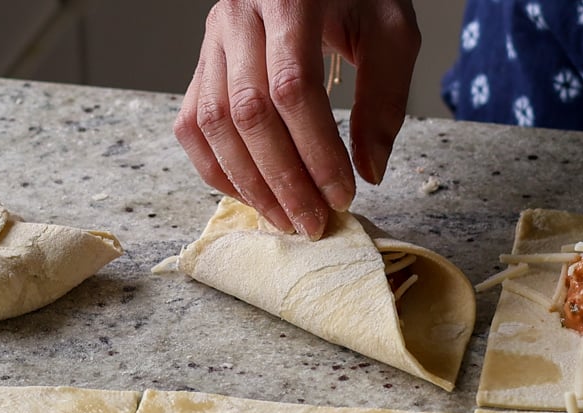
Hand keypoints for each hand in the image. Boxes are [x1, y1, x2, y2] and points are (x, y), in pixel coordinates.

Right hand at [175, 0, 419, 238]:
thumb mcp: (390, 31)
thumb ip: (384, 99)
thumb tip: (368, 172)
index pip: (293, 88)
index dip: (316, 151)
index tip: (342, 195)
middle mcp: (238, 16)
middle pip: (249, 113)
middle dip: (282, 180)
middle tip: (312, 222)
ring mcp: (212, 40)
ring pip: (213, 124)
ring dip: (248, 183)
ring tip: (283, 218)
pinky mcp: (201, 62)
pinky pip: (193, 124)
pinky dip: (217, 167)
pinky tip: (251, 194)